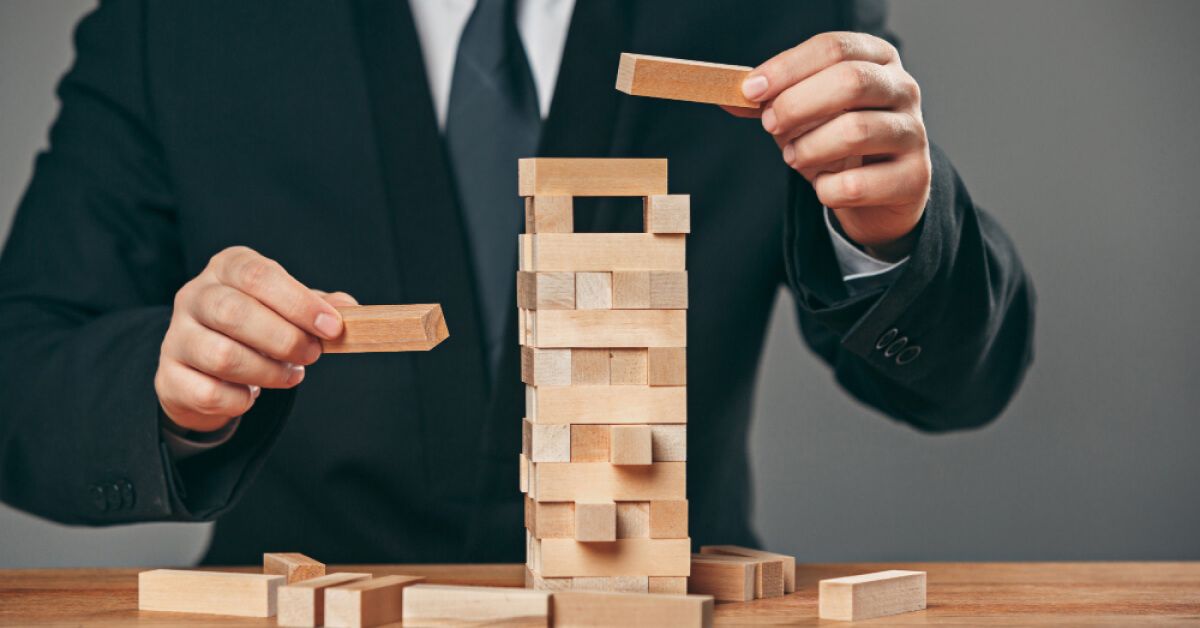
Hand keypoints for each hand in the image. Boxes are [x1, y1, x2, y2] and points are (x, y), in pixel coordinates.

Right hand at [155, 246, 357, 431]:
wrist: (207, 367)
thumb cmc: (257, 327)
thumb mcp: (289, 308)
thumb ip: (319, 307)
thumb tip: (349, 308)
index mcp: (228, 267)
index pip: (259, 275)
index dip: (299, 303)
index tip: (332, 327)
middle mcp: (194, 295)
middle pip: (235, 313)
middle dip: (285, 339)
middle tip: (313, 354)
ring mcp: (176, 336)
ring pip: (222, 356)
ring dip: (269, 372)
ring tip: (291, 375)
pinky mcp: (169, 376)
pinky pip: (209, 393)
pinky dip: (241, 400)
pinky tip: (253, 394)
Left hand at [728, 32, 930, 260]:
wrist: (880, 194)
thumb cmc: (838, 143)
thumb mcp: (804, 114)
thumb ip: (770, 101)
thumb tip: (728, 97)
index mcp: (877, 58)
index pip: (833, 47)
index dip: (787, 67)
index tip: (751, 91)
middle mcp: (903, 88)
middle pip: (850, 81)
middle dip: (797, 105)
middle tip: (770, 126)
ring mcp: (914, 132)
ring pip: (855, 131)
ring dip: (809, 149)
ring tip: (794, 157)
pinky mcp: (914, 178)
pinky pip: (857, 184)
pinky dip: (827, 189)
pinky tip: (824, 187)